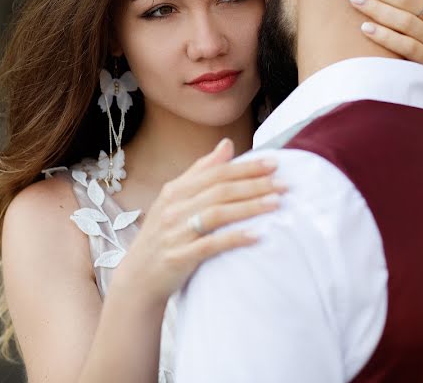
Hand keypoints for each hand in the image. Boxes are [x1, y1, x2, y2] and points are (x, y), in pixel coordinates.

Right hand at [115, 139, 283, 304]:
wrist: (138, 278)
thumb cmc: (163, 235)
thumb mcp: (175, 200)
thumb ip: (201, 171)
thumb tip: (227, 144)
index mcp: (175, 191)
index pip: (216, 173)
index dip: (246, 167)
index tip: (274, 163)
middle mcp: (173, 208)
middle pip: (220, 191)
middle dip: (255, 185)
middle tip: (284, 184)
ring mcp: (175, 233)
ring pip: (217, 214)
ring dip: (249, 207)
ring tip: (276, 204)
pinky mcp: (179, 257)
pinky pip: (211, 245)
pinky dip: (235, 238)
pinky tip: (257, 235)